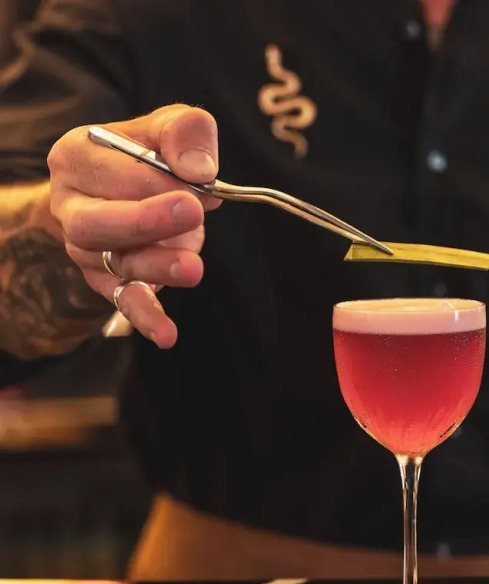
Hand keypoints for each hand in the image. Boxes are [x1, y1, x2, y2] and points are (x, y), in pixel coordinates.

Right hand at [48, 104, 220, 347]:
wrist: (122, 192)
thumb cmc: (148, 154)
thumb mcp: (168, 126)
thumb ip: (185, 132)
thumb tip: (200, 171)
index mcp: (75, 157)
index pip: (109, 168)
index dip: (156, 177)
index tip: (200, 182)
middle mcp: (70, 205)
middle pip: (94, 222)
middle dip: (145, 219)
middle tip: (191, 213)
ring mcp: (86, 249)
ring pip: (114, 263)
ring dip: (156, 266)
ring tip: (194, 267)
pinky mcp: (108, 281)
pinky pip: (124, 302)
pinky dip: (146, 318)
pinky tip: (166, 335)